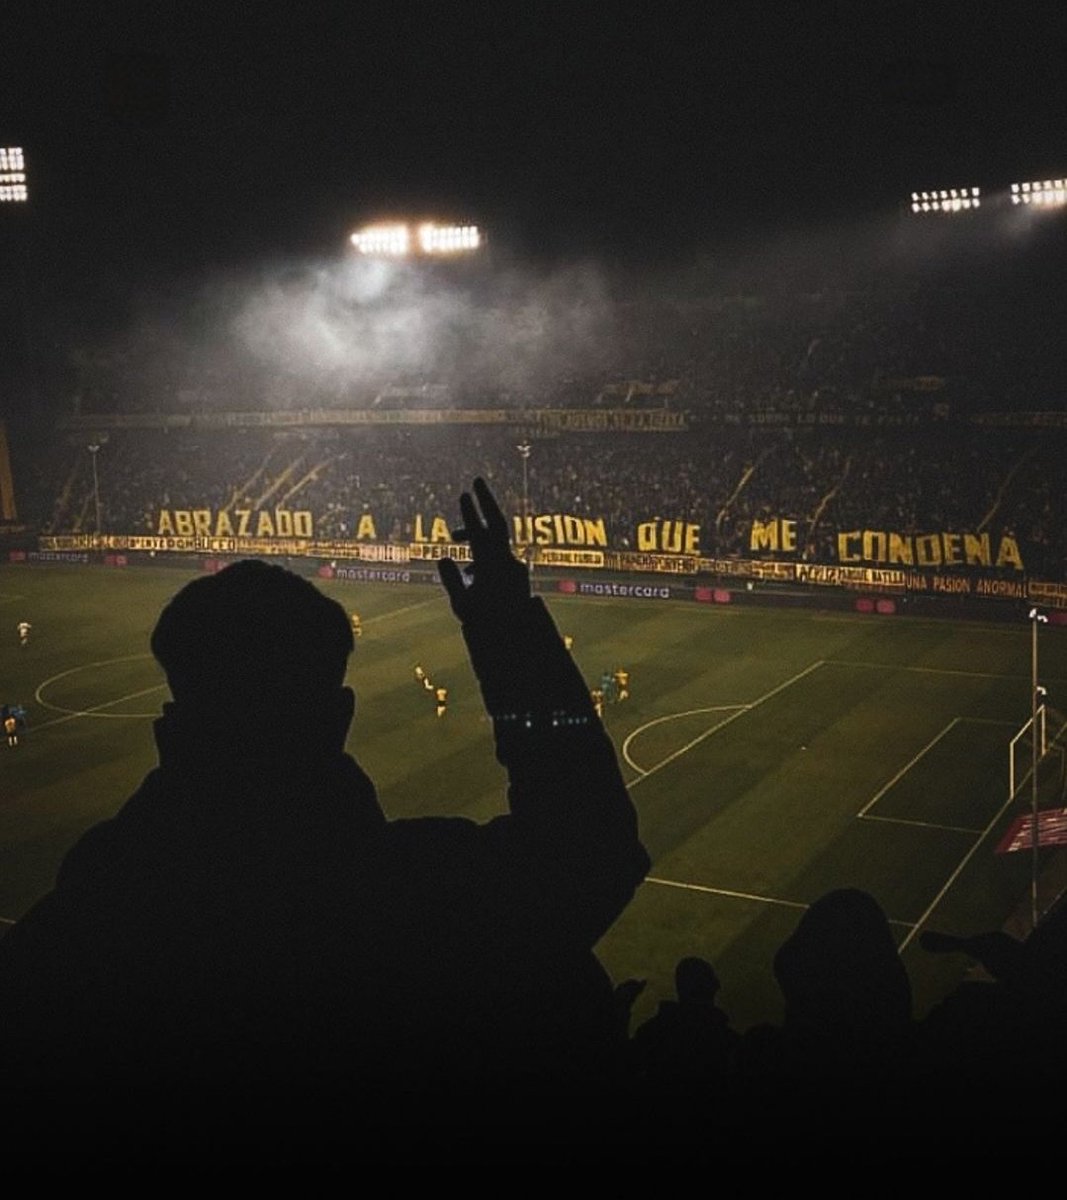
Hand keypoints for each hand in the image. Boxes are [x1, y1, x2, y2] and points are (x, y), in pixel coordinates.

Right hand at [437, 477, 528, 622]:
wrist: (520, 638)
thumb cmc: (488, 626)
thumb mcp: (463, 607)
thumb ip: (451, 581)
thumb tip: (443, 558)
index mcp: (493, 567)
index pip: (480, 532)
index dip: (470, 512)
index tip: (463, 493)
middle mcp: (508, 562)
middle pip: (498, 523)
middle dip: (486, 501)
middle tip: (477, 482)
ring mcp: (515, 567)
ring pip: (496, 540)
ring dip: (477, 535)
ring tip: (456, 538)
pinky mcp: (517, 574)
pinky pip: (498, 556)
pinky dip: (483, 555)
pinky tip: (470, 573)